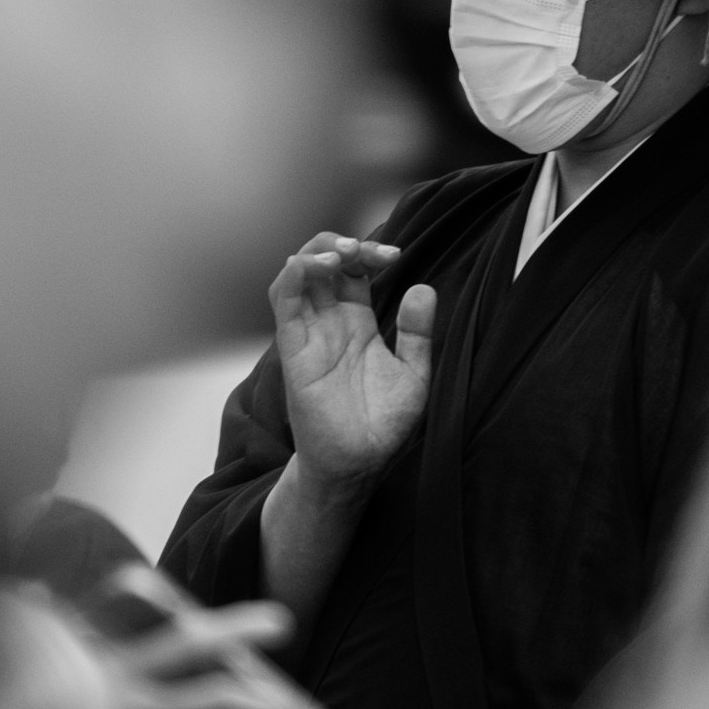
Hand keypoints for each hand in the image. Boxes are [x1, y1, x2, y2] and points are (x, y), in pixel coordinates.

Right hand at [272, 237, 435, 491]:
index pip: (354, 271)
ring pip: (298, 274)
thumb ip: (417, 332)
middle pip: (323, 263)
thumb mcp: (414, 373)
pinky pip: (284, 302)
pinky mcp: (293, 349)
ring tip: (343, 252)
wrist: (359, 464)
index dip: (369, 253)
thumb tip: (423, 287)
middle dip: (342, 244)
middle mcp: (329, 322)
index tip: (396, 255)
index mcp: (357, 323)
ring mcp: (309, 333)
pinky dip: (295, 275)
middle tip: (367, 249)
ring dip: (316, 252)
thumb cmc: (384, 425)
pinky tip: (317, 265)